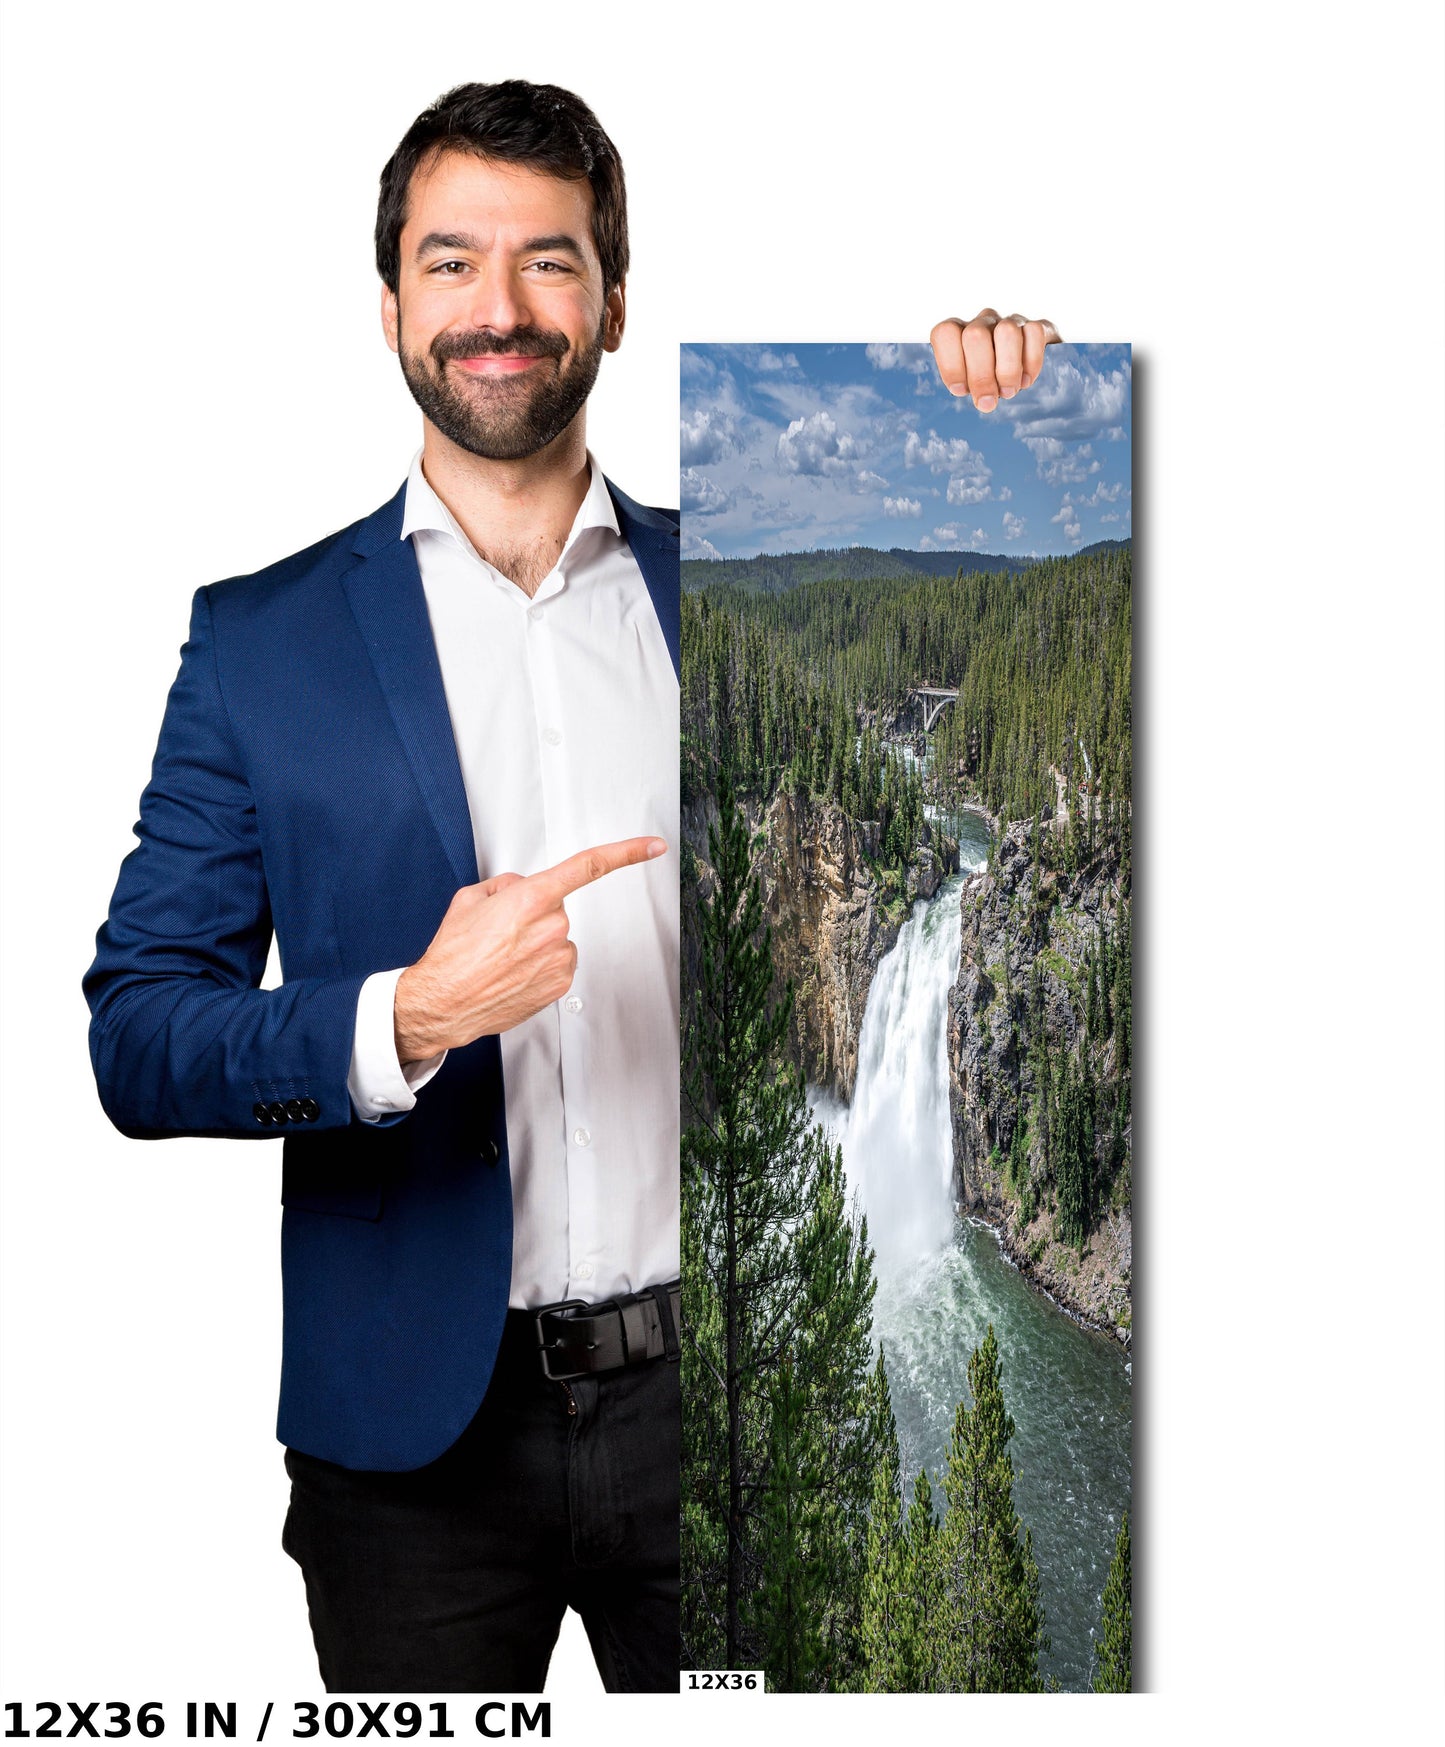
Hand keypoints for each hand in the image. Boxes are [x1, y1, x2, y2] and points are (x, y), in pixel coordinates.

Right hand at [393, 836, 667, 1061]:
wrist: (444, 1002)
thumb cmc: (453, 954)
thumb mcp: (470, 899)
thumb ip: (507, 884)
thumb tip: (523, 888)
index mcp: (531, 898)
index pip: (589, 866)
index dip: (627, 853)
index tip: (654, 846)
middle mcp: (552, 927)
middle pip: (557, 908)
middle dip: (534, 913)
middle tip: (501, 933)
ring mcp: (559, 958)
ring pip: (558, 938)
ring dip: (536, 943)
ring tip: (502, 957)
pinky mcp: (560, 983)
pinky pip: (557, 963)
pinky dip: (539, 966)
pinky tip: (513, 973)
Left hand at [930, 309, 1061, 410]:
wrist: (1021, 372)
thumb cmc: (987, 380)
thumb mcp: (969, 385)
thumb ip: (969, 389)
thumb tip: (985, 400)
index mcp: (959, 333)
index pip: (945, 333)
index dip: (951, 365)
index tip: (960, 390)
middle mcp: (983, 322)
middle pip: (975, 336)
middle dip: (981, 376)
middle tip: (988, 401)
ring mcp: (1010, 321)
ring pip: (1007, 332)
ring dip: (1008, 370)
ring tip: (1008, 392)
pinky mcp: (1036, 326)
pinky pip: (1034, 333)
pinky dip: (1031, 363)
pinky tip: (1026, 380)